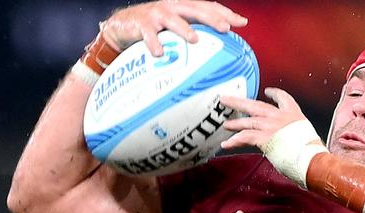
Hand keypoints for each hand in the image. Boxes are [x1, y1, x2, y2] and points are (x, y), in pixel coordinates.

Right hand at [103, 0, 247, 55]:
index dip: (225, 13)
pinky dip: (154, 43)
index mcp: (183, 7)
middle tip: (225, 29)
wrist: (122, 25)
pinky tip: (159, 53)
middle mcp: (172, 7)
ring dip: (184, 29)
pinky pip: (148, 34)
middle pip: (195, 9)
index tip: (242, 23)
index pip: (208, 6)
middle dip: (211, 18)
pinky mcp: (140, 24)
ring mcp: (156, 14)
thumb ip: (194, 32)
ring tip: (194, 40)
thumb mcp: (176, 28)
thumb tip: (219, 48)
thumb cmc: (155, 28)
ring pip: (172, 19)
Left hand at [220, 87, 313, 150]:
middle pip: (256, 105)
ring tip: (226, 124)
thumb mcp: (306, 135)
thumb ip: (294, 133)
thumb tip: (289, 141)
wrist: (312, 158)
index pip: (283, 98)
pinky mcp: (264, 138)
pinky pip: (244, 138)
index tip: (268, 91)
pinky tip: (226, 144)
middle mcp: (281, 116)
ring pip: (248, 120)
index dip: (274, 94)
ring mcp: (271, 126)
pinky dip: (234, 141)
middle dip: (239, 102)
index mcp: (294, 114)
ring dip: (235, 123)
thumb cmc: (312, 152)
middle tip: (225, 98)